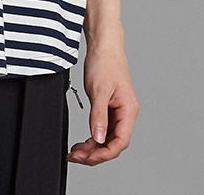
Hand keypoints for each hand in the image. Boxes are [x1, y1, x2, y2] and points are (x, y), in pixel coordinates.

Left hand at [66, 45, 139, 166]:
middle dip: (95, 153)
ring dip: (93, 147)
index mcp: (128, 110)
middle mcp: (126, 113)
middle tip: (76, 157)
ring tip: (76, 152)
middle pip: (113, 143)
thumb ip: (98, 116)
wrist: (103, 45)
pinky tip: (82, 142)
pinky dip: (92, 137)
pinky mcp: (110, 107)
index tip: (87, 158)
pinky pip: (103, 129)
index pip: (120, 141)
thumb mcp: (99, 90)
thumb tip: (97, 138)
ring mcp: (118, 111)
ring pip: (107, 138)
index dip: (104, 153)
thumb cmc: (105, 62)